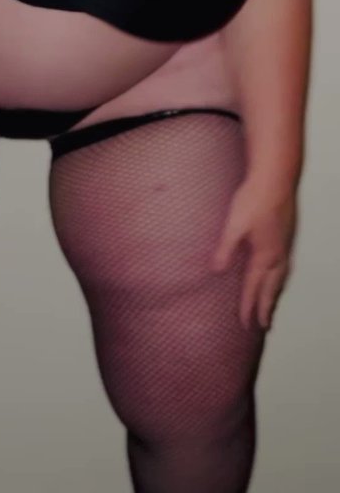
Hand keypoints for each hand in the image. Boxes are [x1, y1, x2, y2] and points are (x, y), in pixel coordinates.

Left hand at [211, 175, 297, 330]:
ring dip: (276, 293)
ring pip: (282, 277)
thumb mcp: (234, 225)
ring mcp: (285, 244)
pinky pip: (285, 265)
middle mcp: (279, 254)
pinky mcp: (286, 234)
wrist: (275, 177)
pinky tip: (276, 272)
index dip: (248, 306)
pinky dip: (280, 277)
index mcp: (265, 255)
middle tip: (265, 325)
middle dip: (267, 307)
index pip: (254, 287)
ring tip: (271, 304)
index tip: (245, 324)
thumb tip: (215, 270)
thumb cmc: (254, 198)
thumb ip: (225, 249)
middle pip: (273, 288)